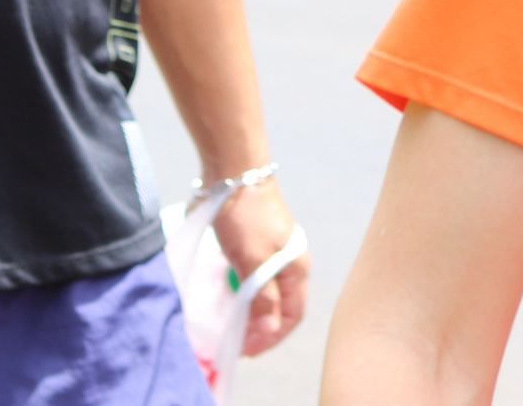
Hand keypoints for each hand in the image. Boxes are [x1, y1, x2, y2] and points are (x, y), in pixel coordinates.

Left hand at [211, 178, 308, 354]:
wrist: (235, 173)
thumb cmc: (245, 217)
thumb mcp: (252, 261)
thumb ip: (263, 297)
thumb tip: (269, 328)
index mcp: (296, 268)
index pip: (291, 316)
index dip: (270, 337)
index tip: (244, 350)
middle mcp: (289, 263)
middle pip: (280, 307)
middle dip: (259, 329)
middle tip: (232, 342)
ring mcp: (273, 253)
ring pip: (266, 294)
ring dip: (250, 313)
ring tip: (227, 325)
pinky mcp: (256, 245)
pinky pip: (253, 279)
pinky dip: (242, 294)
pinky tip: (226, 298)